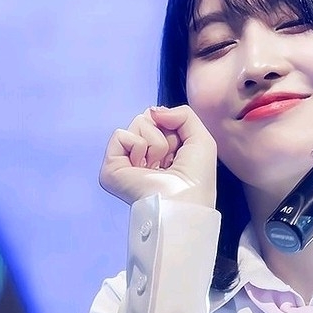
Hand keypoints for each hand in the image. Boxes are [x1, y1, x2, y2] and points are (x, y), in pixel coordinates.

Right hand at [99, 105, 216, 207]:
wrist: (183, 201)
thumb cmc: (197, 177)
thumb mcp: (201, 138)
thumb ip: (183, 114)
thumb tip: (152, 111)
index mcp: (161, 153)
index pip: (160, 119)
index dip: (175, 129)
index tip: (181, 152)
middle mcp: (142, 156)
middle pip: (148, 118)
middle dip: (165, 135)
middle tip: (170, 161)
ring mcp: (125, 162)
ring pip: (138, 123)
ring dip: (156, 143)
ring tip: (159, 166)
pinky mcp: (111, 168)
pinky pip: (120, 134)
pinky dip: (138, 145)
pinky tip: (144, 166)